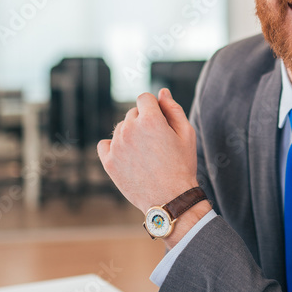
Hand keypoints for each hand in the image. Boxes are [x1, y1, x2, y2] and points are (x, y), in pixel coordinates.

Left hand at [97, 89, 198, 214]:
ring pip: (120, 128)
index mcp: (150, 119)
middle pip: (133, 112)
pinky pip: (105, 144)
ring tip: (145, 154)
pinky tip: (127, 156)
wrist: (170, 199)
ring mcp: (116, 145)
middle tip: (157, 143)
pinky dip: (114, 147)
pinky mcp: (108, 161)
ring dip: (131, 134)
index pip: (145, 98)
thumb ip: (173, 109)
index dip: (155, 108)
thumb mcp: (187, 134)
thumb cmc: (182, 165)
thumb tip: (162, 92)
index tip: (161, 122)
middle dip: (144, 122)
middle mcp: (130, 129)